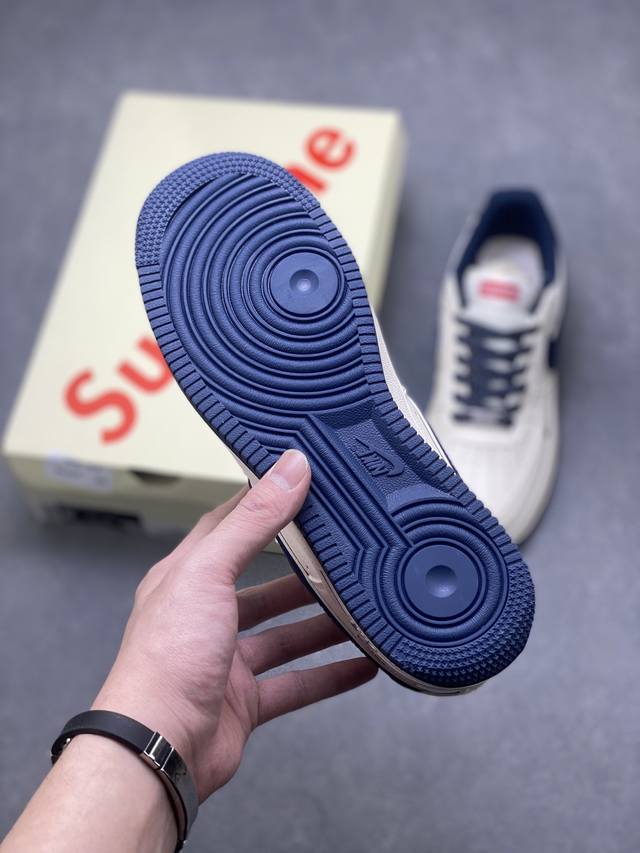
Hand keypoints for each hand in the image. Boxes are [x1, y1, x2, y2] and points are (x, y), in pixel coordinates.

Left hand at [93, 450, 376, 800]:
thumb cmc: (166, 659)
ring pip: (284, 635)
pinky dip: (329, 675)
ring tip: (361, 608)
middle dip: (302, 573)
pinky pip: (296, 683)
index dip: (260, 505)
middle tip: (341, 555)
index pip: (226, 527)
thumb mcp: (209, 573)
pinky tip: (362, 665)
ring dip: (322, 624)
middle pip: (262, 586)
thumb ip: (252, 522)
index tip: (298, 486)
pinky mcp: (244, 701)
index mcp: (186, 578)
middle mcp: (204, 616)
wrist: (156, 748)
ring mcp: (225, 661)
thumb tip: (289, 469)